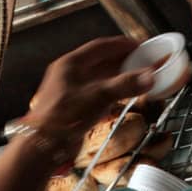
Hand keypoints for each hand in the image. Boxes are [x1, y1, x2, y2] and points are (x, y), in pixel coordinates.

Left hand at [20, 38, 155, 171]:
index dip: (122, 45)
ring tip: (137, 79)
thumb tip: (147, 77)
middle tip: (141, 63)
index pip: (100, 47)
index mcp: (70, 65)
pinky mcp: (73, 109)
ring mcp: (70, 93)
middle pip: (101, 63)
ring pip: (99, 80)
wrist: (44, 145)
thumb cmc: (61, 118)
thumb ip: (125, 85)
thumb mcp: (98, 96)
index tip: (139, 46)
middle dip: (123, 62)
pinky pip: (96, 96)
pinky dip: (111, 95)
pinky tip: (122, 98)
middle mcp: (69, 76)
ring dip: (118, 79)